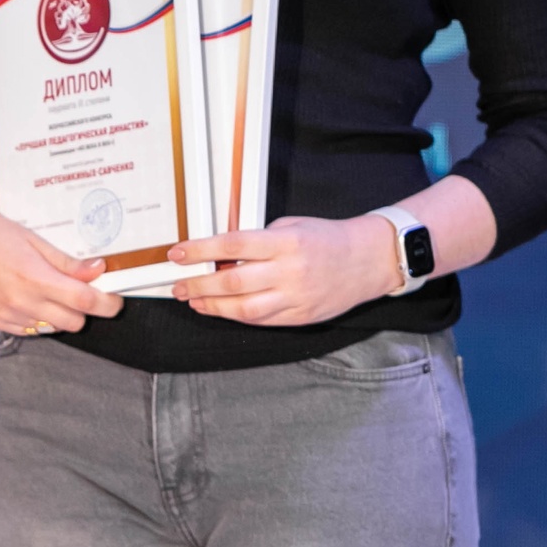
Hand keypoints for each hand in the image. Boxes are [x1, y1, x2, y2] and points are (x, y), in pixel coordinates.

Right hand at [0, 167, 120, 335]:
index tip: (115, 299)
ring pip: (52, 328)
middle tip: (81, 290)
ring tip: (49, 290)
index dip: (107, 303)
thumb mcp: (33, 240)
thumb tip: (98, 270)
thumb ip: (66, 262)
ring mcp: (6, 315)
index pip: (85, 301)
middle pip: (73, 321)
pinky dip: (37, 318)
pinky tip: (29, 297)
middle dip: (83, 308)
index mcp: (34, 278)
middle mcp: (21, 302)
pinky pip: (29, 330)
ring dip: (60, 314)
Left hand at [167, 214, 400, 325]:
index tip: (178, 253)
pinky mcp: (301, 317)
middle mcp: (289, 272)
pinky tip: (221, 309)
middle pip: (233, 283)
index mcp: (285, 243)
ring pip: (244, 309)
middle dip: (198, 285)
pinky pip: (262, 320)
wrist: (368, 260)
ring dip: (212, 306)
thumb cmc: (326, 238)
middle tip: (178, 285)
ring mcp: (296, 298)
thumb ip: (257, 241)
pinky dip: (236, 316)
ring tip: (194, 300)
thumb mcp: (291, 226)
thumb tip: (219, 255)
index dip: (200, 250)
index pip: (233, 246)